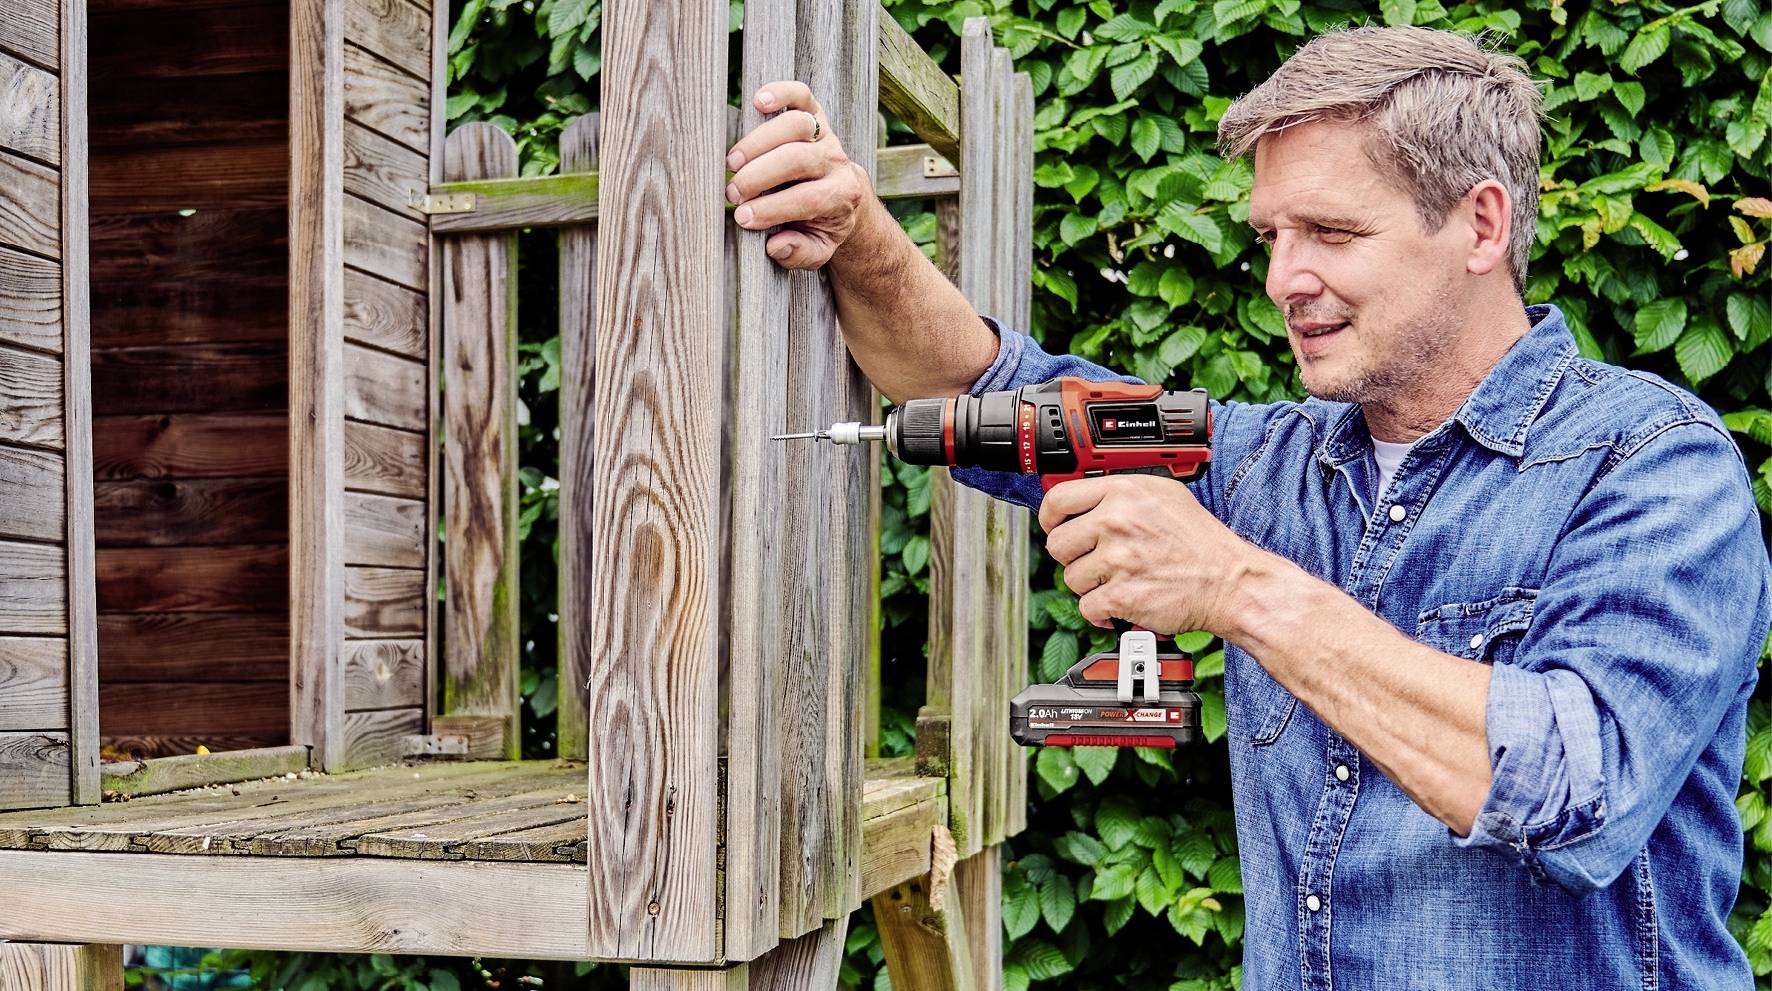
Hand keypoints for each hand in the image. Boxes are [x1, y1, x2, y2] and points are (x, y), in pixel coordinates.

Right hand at [724, 82, 875, 269]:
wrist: (844, 196)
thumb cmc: (820, 224)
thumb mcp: (816, 250)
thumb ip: (799, 253)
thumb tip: (776, 246)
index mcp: (842, 196)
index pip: (808, 199)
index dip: (772, 209)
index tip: (742, 219)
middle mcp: (837, 161)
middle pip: (798, 159)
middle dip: (760, 177)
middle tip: (732, 194)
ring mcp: (826, 135)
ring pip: (795, 125)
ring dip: (759, 142)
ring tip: (732, 162)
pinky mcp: (815, 113)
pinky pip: (801, 96)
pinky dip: (781, 92)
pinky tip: (758, 101)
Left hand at [1038, 475, 1252, 635]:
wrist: (1229, 582)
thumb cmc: (1199, 542)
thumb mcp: (1163, 496)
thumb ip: (1120, 494)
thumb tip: (1081, 501)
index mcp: (1123, 492)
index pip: (1058, 499)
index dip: (1050, 518)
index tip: (1055, 527)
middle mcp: (1117, 521)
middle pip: (1057, 544)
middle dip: (1073, 557)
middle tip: (1096, 561)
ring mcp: (1118, 559)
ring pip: (1071, 578)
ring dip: (1091, 586)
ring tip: (1119, 580)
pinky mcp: (1121, 595)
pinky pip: (1087, 607)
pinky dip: (1102, 612)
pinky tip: (1121, 603)